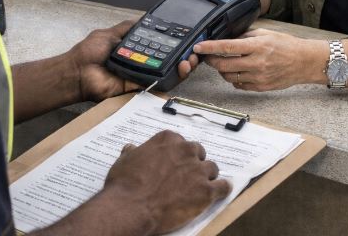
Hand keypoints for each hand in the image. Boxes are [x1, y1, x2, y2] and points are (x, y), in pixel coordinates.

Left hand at [69, 20, 198, 101]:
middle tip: (194, 51)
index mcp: (135, 50)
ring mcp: (140, 76)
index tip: (187, 39)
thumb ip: (128, 28)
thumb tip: (143, 19)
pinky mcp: (137, 88)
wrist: (77, 71)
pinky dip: (170, 79)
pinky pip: (157, 84)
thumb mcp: (110, 33)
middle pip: (168, 61)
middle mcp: (140, 63)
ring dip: (182, 67)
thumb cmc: (88, 53)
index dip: (174, 44)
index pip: (160, 47)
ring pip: (167, 73)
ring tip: (190, 60)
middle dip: (184, 56)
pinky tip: (181, 69)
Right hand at [105, 131, 231, 233]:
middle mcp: (186, 150)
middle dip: (194, 164)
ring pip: (212, 169)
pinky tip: (221, 192)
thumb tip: (131, 148)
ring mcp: (198, 170)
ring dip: (207, 177)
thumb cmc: (125, 184)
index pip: (181, 143)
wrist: (131, 208)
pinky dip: (222, 189)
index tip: (175, 164)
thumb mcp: (124, 161)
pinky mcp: (206, 191)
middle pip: (199, 153)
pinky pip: (223, 187)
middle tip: (186, 177)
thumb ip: (133, 153)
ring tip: (200, 187)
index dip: (179, 155)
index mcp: (168, 140)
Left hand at [194, 29, 326, 90]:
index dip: (210, 47)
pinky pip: (239, 85)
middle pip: (224, 65)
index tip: (199, 46)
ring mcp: (258, 77)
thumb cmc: (286, 45)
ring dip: (222, 70)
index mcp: (257, 46)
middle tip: (208, 56)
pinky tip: (238, 72)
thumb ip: (246, 37)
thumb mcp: (266, 33)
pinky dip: (234, 79)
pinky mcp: (261, 87)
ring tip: (225, 64)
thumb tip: (228, 39)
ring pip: (229, 77)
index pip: (227, 47)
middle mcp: (257, 63)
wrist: (304, 61)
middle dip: (211, 61)